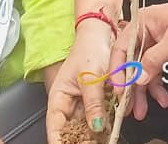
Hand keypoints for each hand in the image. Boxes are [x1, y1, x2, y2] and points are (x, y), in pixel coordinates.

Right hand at [45, 19, 116, 142]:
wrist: (104, 35)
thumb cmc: (89, 49)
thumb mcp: (91, 78)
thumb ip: (93, 104)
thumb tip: (96, 126)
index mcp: (59, 97)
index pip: (55, 127)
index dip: (59, 141)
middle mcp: (70, 103)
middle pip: (73, 130)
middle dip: (82, 140)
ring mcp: (85, 102)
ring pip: (89, 126)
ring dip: (97, 134)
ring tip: (104, 140)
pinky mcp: (99, 100)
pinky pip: (102, 116)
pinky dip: (108, 121)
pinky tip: (112, 128)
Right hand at [119, 0, 167, 119]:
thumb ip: (155, 60)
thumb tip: (138, 79)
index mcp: (140, 23)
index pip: (121, 49)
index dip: (118, 71)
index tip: (119, 91)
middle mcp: (142, 33)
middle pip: (130, 63)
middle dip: (130, 87)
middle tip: (128, 109)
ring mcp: (151, 43)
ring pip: (141, 70)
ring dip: (143, 91)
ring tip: (142, 112)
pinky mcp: (161, 51)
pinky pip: (154, 70)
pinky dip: (157, 85)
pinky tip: (162, 99)